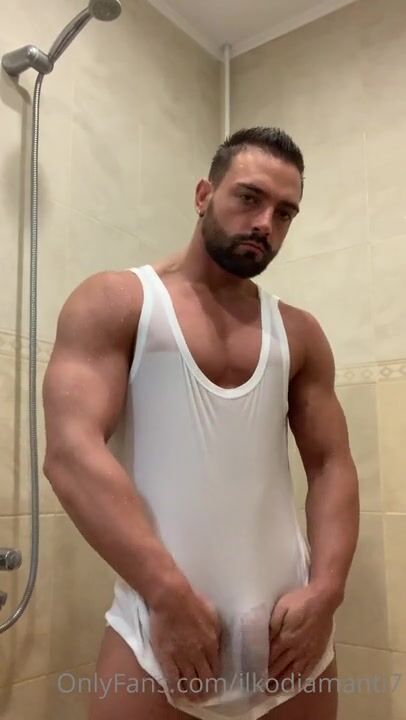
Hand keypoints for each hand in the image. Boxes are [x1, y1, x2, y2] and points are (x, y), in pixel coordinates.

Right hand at [149, 585, 221, 703]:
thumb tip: (216, 641)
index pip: (216, 668)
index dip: (214, 678)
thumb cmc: (192, 601)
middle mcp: (198, 654)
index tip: (212, 684)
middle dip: (205, 690)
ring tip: (192, 698)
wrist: (171, 598)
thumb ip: (216, 631)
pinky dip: (176, 689)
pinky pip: (173, 679)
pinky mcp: (166, 657)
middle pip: (204, 678)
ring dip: (192, 693)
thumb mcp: (213, 614)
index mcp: (211, 643)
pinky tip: (178, 695)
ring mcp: (182, 657)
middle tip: (203, 696)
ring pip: (190, 682)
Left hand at [267, 584, 333, 686]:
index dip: (261, 666)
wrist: (323, 600)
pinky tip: (292, 684)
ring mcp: (307, 653)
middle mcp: (296, 649)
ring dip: (281, 682)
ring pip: (292, 673)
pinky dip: (297, 680)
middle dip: (268, 677)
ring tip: (271, 690)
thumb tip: (263, 639)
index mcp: (286, 638)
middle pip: (280, 667)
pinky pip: (306, 671)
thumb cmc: (299, 601)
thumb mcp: (281, 608)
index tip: (252, 674)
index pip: (270, 657)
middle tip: (257, 685)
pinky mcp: (316, 653)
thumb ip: (272, 625)